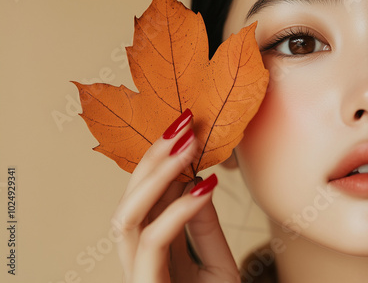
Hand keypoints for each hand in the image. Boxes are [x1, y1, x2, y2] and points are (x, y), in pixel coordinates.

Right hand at [112, 109, 239, 281]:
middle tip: (183, 124)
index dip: (162, 158)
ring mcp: (138, 272)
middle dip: (153, 158)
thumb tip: (199, 181)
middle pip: (130, 198)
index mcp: (154, 245)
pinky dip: (176, 212)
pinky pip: (152, 244)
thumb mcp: (216, 262)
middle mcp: (139, 256)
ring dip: (155, 177)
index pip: (147, 194)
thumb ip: (202, 226)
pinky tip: (202, 188)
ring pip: (127, 217)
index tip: (188, 125)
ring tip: (187, 146)